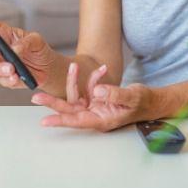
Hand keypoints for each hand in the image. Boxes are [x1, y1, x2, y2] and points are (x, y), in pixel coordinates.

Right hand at [0, 8, 53, 88]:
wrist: (47, 69)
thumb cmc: (39, 50)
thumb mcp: (37, 40)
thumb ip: (26, 42)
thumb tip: (15, 49)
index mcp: (3, 32)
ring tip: (12, 69)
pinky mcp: (3, 77)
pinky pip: (0, 79)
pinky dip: (8, 79)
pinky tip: (15, 77)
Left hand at [31, 62, 153, 131]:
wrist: (151, 100)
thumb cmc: (143, 102)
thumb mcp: (131, 97)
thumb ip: (114, 94)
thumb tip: (96, 92)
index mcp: (102, 119)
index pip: (77, 121)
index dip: (60, 120)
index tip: (44, 121)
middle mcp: (96, 114)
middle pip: (70, 109)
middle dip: (53, 102)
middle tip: (36, 97)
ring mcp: (96, 106)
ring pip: (78, 94)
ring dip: (76, 80)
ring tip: (75, 66)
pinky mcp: (98, 98)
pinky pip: (90, 87)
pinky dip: (93, 77)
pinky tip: (102, 69)